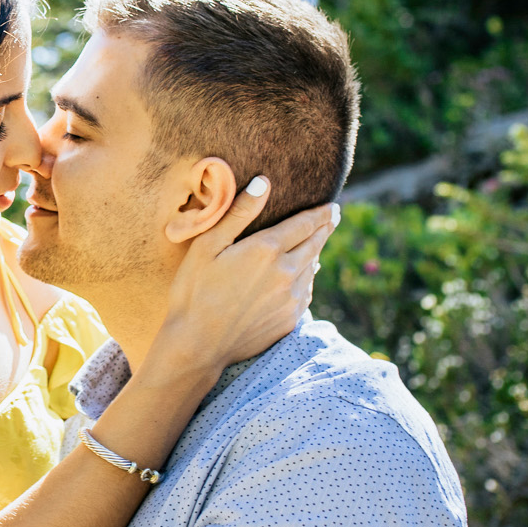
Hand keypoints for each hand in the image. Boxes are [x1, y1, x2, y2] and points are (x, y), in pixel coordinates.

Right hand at [149, 179, 337, 373]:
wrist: (197, 344)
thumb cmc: (194, 290)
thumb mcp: (207, 246)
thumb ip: (238, 213)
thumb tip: (264, 183)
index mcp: (267, 249)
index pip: (305, 224)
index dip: (320, 213)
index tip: (331, 206)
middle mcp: (286, 272)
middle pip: (315, 244)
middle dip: (325, 229)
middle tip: (333, 217)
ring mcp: (291, 298)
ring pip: (312, 269)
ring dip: (316, 254)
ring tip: (316, 244)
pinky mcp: (290, 319)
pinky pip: (306, 292)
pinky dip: (308, 279)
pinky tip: (303, 276)